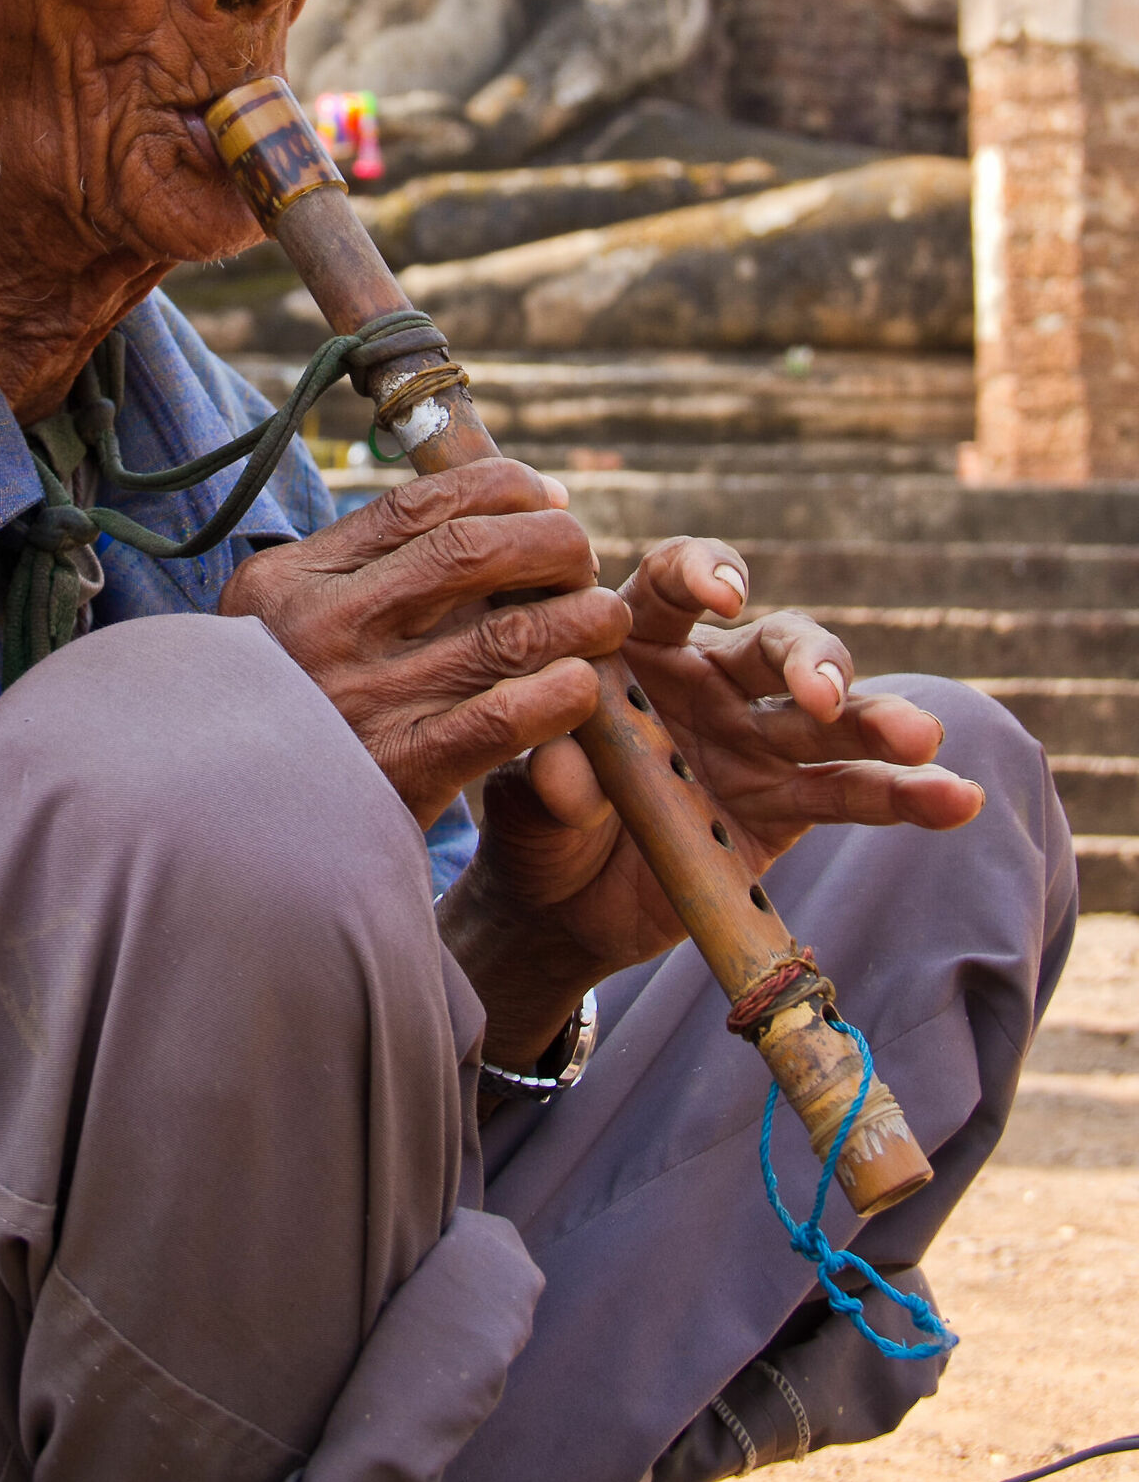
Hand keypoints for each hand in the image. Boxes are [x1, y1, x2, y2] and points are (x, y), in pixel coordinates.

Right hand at [220, 457, 631, 826]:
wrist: (222, 823)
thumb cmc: (278, 706)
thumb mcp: (282, 619)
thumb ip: (364, 566)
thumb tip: (497, 503)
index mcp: (291, 579)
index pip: (417, 505)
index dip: (502, 488)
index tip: (546, 497)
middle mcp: (322, 629)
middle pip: (470, 552)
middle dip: (550, 543)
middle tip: (582, 557)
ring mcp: (360, 701)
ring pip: (503, 634)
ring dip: (577, 616)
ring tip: (608, 616)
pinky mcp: (398, 772)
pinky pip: (499, 719)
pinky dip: (557, 695)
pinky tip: (584, 685)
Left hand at [441, 536, 983, 1066]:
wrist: (560, 908)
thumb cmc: (535, 825)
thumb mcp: (526, 801)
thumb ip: (551, 780)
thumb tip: (562, 765)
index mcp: (635, 646)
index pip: (672, 583)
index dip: (701, 573)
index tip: (723, 596)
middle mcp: (708, 679)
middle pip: (773, 644)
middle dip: (809, 659)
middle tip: (823, 693)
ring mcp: (755, 741)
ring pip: (829, 718)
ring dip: (879, 720)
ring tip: (923, 737)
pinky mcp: (785, 806)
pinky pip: (851, 794)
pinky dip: (906, 798)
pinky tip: (955, 800)